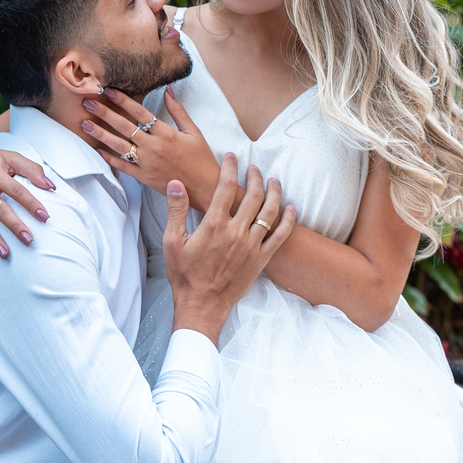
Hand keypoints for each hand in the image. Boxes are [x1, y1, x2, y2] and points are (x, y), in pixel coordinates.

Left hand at [80, 86, 220, 212]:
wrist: (205, 187)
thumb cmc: (201, 159)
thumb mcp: (193, 131)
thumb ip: (178, 110)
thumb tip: (168, 90)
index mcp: (166, 133)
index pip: (140, 112)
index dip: (123, 100)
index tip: (108, 90)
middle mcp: (154, 146)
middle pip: (124, 126)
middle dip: (104, 113)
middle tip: (87, 102)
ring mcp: (147, 163)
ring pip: (119, 146)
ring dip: (101, 134)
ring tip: (85, 124)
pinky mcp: (144, 177)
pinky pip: (123, 167)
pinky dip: (109, 159)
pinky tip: (97, 150)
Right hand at [165, 153, 295, 343]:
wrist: (202, 305)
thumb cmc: (184, 275)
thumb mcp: (172, 242)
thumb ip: (176, 210)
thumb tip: (175, 183)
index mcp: (214, 225)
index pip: (225, 186)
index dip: (230, 168)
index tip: (231, 157)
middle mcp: (236, 232)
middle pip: (252, 195)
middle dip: (254, 176)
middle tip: (253, 167)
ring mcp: (252, 246)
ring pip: (270, 212)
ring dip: (274, 192)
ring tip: (274, 180)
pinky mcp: (262, 259)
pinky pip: (281, 235)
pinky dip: (288, 220)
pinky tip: (290, 208)